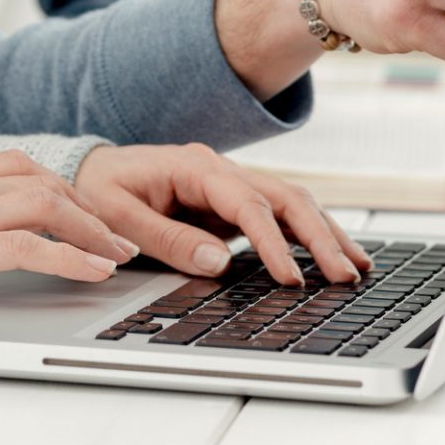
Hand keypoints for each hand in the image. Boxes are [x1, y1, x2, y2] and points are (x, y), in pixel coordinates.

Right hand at [0, 150, 136, 312]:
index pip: (19, 164)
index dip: (63, 187)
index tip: (89, 214)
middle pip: (41, 180)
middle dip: (88, 209)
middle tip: (118, 238)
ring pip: (43, 205)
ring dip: (90, 231)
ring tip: (116, 256)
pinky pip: (26, 246)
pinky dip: (69, 257)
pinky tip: (92, 271)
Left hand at [75, 143, 371, 286]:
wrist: (88, 171)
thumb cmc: (99, 190)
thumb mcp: (118, 216)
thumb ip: (166, 239)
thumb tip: (219, 263)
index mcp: (193, 166)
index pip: (247, 203)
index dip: (272, 241)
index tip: (290, 278)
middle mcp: (219, 170)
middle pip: (285, 196)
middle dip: (319, 236)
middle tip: (345, 275)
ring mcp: (229, 185)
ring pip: (291, 202)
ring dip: (325, 233)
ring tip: (357, 267)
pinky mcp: (230, 203)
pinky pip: (278, 216)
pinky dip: (308, 235)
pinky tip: (332, 255)